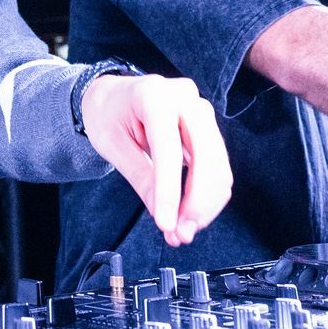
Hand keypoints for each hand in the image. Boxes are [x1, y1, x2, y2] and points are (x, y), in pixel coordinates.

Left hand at [80, 73, 231, 248]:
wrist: (113, 95)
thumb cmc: (108, 114)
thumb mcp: (112, 145)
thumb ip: (140, 177)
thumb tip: (163, 215)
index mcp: (154, 96)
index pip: (168, 150)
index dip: (170, 192)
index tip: (167, 224)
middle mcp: (185, 99)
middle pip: (207, 157)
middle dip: (197, 203)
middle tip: (180, 234)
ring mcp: (201, 111)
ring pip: (219, 167)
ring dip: (206, 205)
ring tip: (183, 230)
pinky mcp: (208, 129)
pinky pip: (218, 167)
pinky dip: (208, 197)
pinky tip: (190, 215)